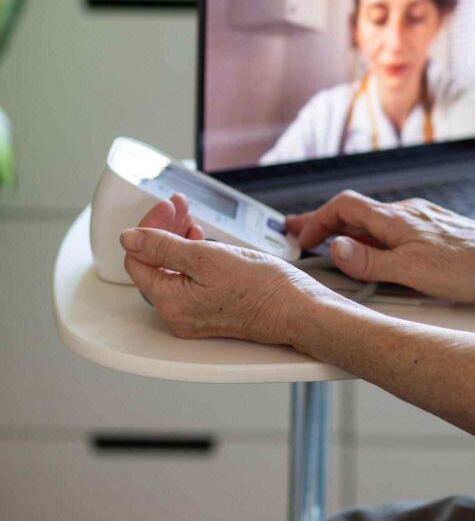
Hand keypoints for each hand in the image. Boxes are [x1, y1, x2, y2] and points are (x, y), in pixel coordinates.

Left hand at [122, 194, 329, 344]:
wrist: (299, 310)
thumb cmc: (264, 288)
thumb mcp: (208, 258)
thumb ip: (163, 248)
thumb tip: (129, 239)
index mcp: (170, 302)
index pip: (139, 259)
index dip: (148, 227)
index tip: (167, 207)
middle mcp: (178, 313)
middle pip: (154, 264)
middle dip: (162, 230)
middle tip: (178, 206)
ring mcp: (196, 314)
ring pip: (172, 270)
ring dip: (177, 240)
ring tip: (190, 220)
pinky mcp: (213, 310)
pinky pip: (189, 280)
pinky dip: (192, 257)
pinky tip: (202, 243)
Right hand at [286, 191, 474, 309]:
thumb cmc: (466, 268)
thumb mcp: (411, 271)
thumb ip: (369, 260)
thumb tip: (334, 247)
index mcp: (396, 219)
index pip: (344, 206)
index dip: (316, 219)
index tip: (301, 237)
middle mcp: (407, 213)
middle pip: (356, 211)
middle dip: (324, 222)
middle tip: (298, 233)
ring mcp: (422, 220)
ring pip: (375, 221)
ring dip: (347, 231)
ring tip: (329, 245)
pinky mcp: (434, 230)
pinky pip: (393, 228)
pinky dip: (372, 236)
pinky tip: (376, 251)